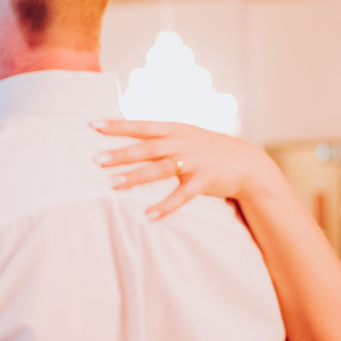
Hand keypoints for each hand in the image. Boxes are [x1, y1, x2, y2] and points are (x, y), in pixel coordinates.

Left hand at [93, 119, 278, 218]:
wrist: (247, 162)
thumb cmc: (206, 149)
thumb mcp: (184, 135)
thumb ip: (158, 136)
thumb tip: (126, 132)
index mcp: (174, 129)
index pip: (141, 126)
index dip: (118, 125)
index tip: (94, 124)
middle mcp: (182, 143)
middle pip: (147, 148)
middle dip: (122, 153)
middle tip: (96, 160)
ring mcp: (194, 161)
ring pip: (160, 169)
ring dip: (136, 177)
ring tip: (112, 185)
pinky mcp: (204, 181)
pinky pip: (182, 196)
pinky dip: (165, 206)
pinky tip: (148, 216)